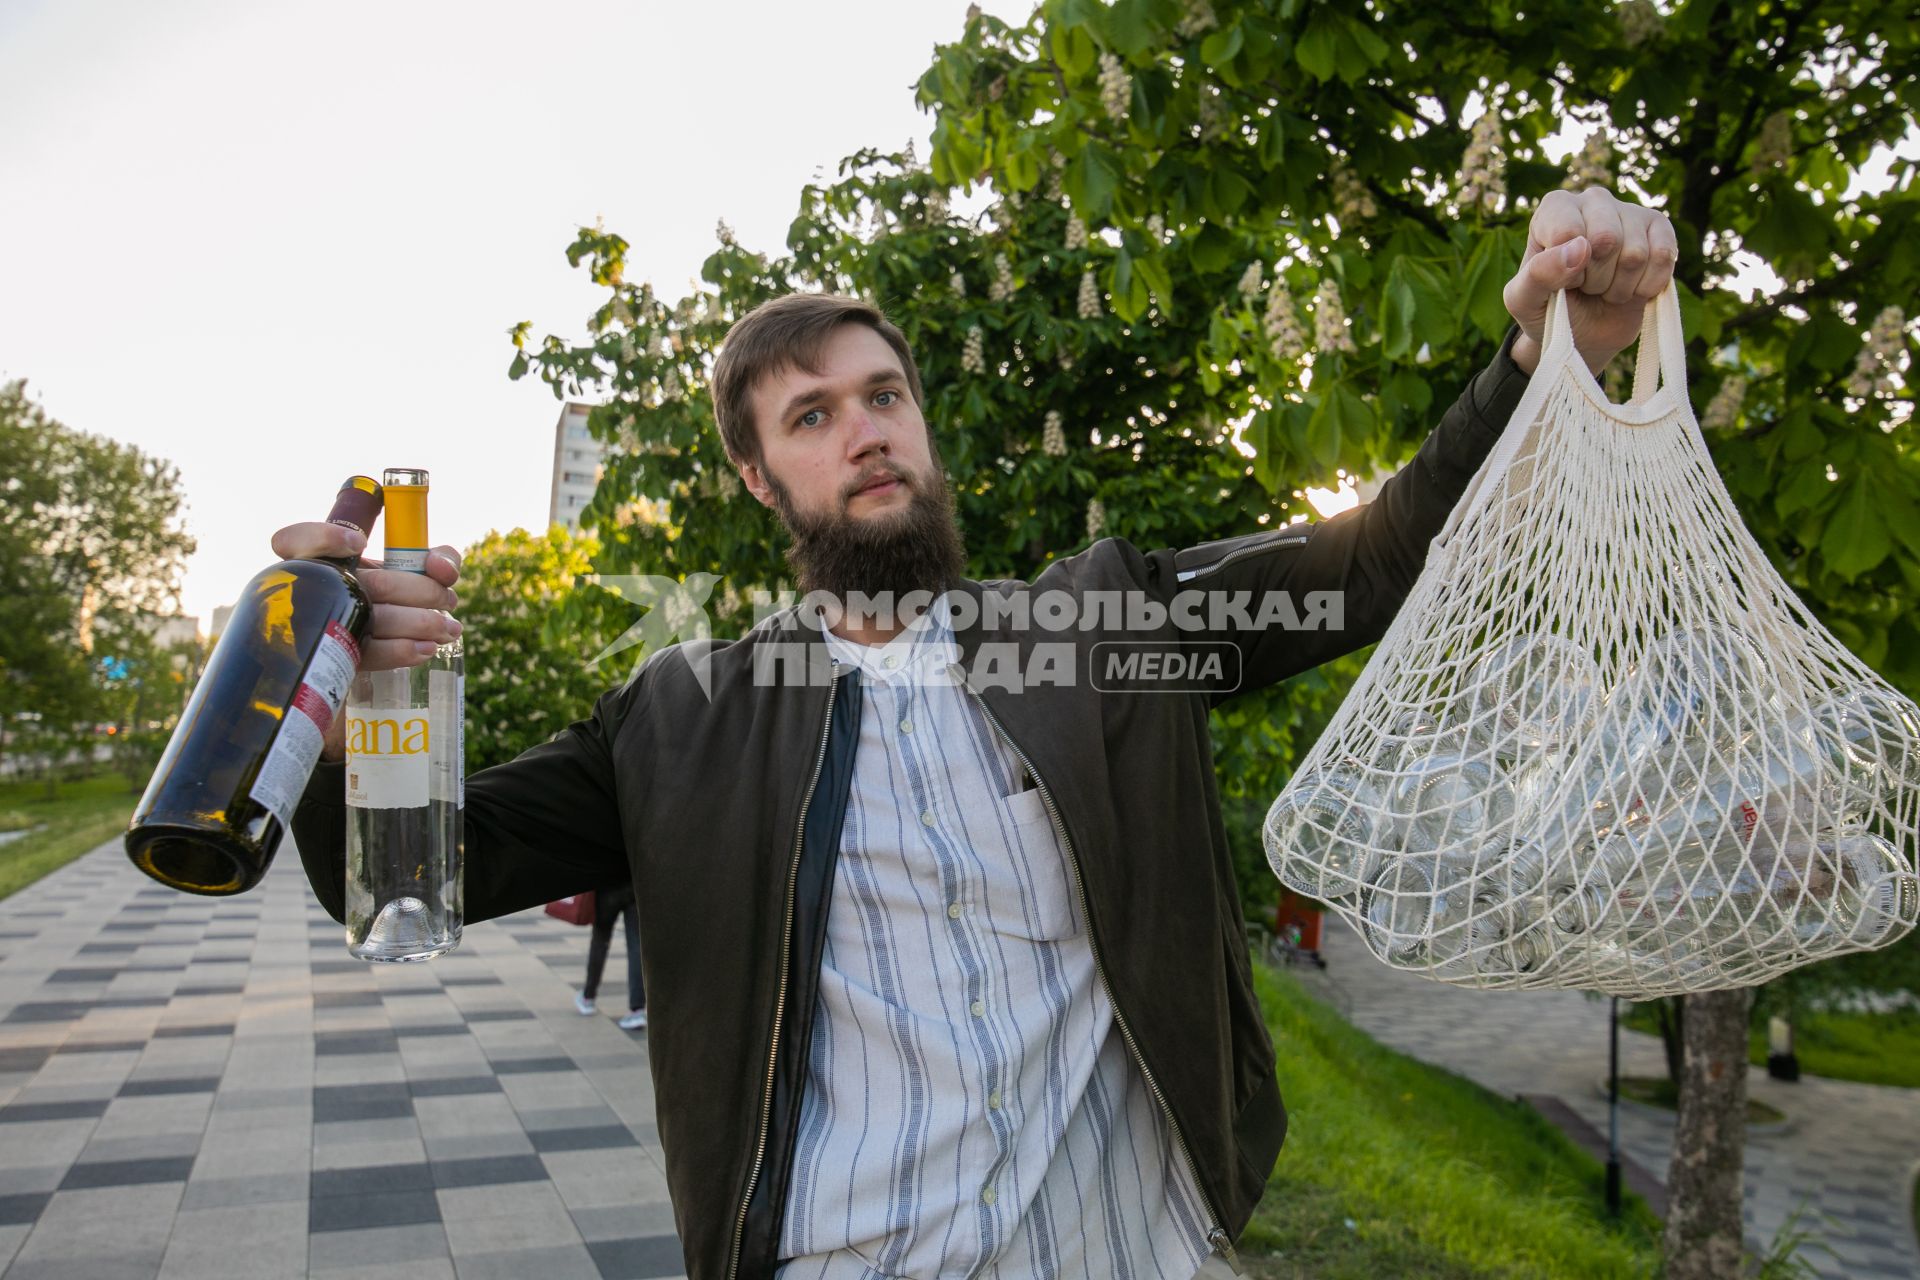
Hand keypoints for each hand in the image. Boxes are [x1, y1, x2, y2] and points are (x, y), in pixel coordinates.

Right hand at [270, 521, 462, 760]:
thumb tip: (439, 565)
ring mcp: (323, 628)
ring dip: (421, 623)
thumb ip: (434, 558)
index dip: (328, 539)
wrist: (364, 652)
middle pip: (373, 583)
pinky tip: (426, 649)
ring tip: (450, 628)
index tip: (360, 542)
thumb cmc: (389, 600)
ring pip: (374, 619)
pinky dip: (402, 651)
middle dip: (422, 591)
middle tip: (448, 600)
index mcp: (321, 559)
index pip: (299, 540)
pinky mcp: (336, 661)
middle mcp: (316, 590)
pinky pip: (367, 655)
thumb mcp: (408, 570)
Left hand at [1504, 187, 1679, 376]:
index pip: (1568, 231)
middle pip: (1607, 239)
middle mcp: (1594, 200)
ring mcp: (1630, 212)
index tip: (1561, 279)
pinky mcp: (1660, 230)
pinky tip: (1631, 287)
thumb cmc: (1548, 309)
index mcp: (1555, 208)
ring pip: (1636, 254)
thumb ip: (1537, 274)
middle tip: (1585, 285)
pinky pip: (1664, 258)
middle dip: (1595, 278)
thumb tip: (1579, 248)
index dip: (1567, 269)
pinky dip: (1646, 287)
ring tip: (1605, 287)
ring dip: (1619, 286)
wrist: (1583, 332)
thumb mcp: (1524, 301)